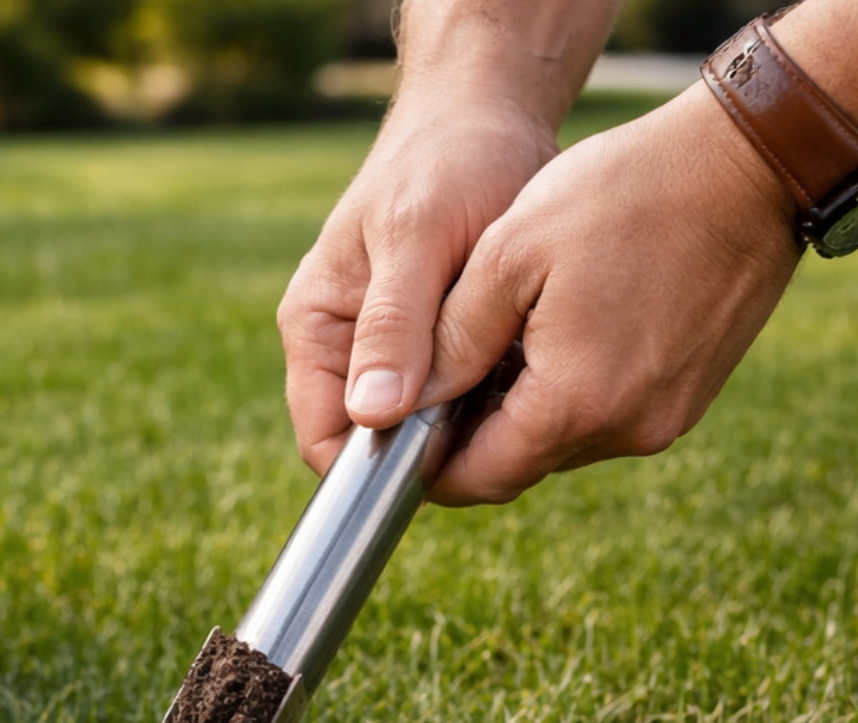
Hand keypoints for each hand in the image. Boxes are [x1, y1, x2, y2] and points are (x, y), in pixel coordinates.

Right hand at [277, 97, 556, 473]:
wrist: (492, 117)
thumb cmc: (446, 161)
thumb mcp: (417, 236)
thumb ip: (394, 324)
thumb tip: (373, 415)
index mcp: (317, 331)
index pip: (327, 444)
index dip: (376, 470)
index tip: (445, 461)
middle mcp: (351, 354)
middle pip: (384, 448)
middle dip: (440, 449)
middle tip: (506, 420)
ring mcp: (401, 356)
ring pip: (433, 433)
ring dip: (479, 428)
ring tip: (528, 390)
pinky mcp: (450, 351)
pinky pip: (471, 404)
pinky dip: (504, 401)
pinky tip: (540, 375)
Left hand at [415, 84, 801, 504]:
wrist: (751, 163)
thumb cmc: (624, 193)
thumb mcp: (509, 254)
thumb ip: (452, 341)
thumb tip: (401, 405)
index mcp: (576, 403)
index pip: (477, 479)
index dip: (426, 464)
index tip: (395, 429)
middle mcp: (628, 430)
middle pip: (519, 464)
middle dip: (471, 433)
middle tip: (439, 369)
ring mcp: (666, 418)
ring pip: (561, 441)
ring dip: (520, 409)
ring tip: (498, 336)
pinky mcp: (689, 396)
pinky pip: (606, 415)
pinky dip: (568, 391)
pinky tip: (554, 330)